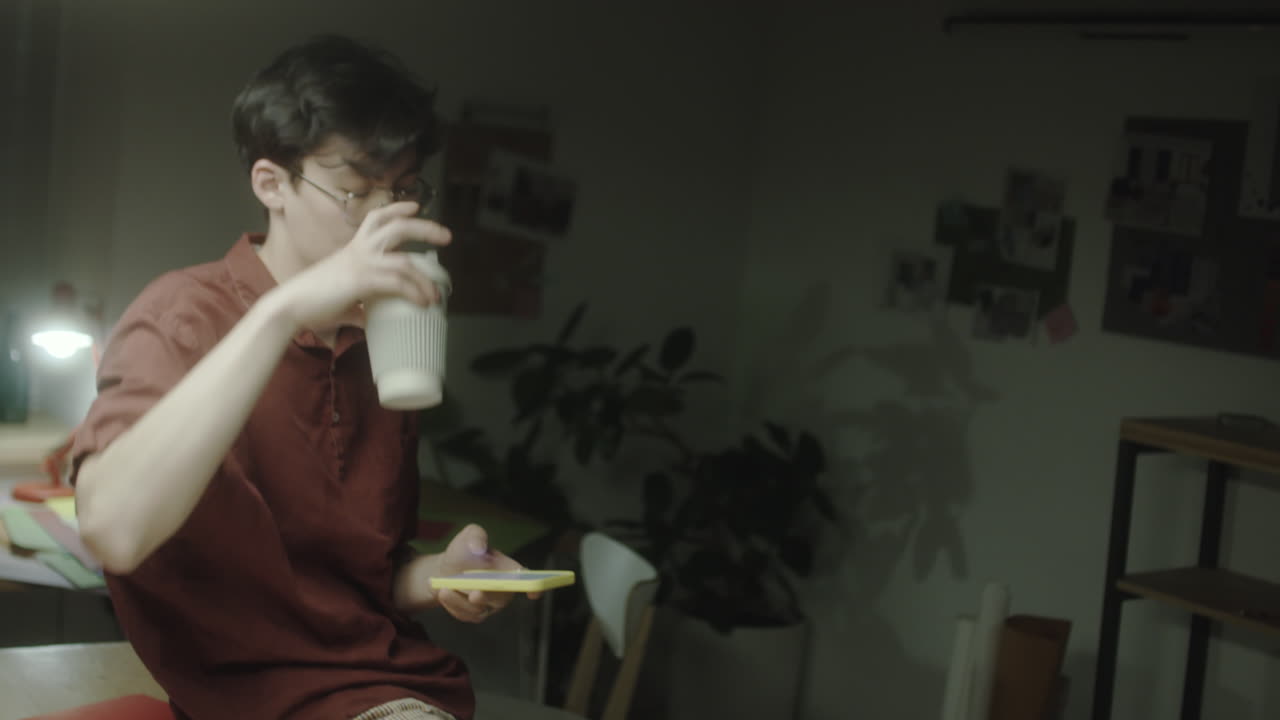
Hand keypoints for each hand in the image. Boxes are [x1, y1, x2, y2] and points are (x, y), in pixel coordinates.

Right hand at [273, 201, 451, 330]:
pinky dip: (414, 293)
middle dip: (425, 228)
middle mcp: (359, 250)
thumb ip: (357, 305)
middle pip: (397, 227)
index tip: (416, 207)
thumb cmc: (311, 303)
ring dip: (425, 278)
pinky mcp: (361, 281)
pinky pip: (397, 283)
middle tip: (446, 236)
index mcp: (353, 248)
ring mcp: (360, 263)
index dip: (398, 209)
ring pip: (404, 259)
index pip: (377, 217)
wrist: (289, 306)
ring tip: (436, 293)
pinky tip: (422, 303)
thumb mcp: (341, 299)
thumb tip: (365, 318)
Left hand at [434, 524, 540, 623]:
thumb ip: (476, 536)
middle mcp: (503, 590)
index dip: (534, 585)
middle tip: (474, 593)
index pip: (526, 579)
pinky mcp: (474, 614)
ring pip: (480, 610)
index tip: (533, 590)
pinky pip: (466, 615)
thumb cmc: (464, 551)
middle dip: (488, 597)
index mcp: (509, 569)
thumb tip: (479, 548)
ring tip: (445, 588)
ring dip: (462, 602)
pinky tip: (444, 593)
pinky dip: (453, 605)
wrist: (444, 569)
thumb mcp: (470, 535)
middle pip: (502, 598)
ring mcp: (489, 605)